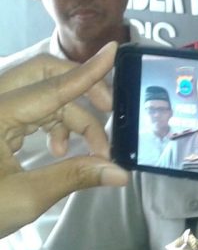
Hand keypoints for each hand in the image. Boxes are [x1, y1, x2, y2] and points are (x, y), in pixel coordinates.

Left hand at [0, 42, 127, 236]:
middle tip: (108, 112)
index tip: (113, 51)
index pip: (52, 87)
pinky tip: (60, 150)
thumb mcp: (25, 197)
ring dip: (71, 116)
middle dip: (81, 88)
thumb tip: (120, 173)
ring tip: (92, 150)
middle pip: (42, 74)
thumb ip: (75, 176)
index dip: (87, 72)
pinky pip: (29, 108)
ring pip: (41, 94)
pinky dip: (53, 124)